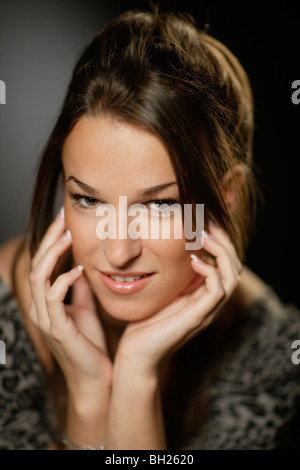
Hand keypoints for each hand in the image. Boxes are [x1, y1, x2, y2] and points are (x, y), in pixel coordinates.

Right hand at [28, 209, 112, 394]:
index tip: (64, 221)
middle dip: (48, 240)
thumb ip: (80, 288)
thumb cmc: (90, 344)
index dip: (51, 242)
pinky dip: (63, 281)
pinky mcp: (57, 329)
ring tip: (67, 236)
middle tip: (62, 219)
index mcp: (47, 302)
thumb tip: (84, 265)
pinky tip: (78, 270)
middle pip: (36, 265)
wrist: (96, 378)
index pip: (43, 265)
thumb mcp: (85, 308)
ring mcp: (47, 319)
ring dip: (52, 254)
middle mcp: (42, 308)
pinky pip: (53, 299)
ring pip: (39, 278)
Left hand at [115, 223, 241, 376]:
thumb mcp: (160, 292)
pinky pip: (217, 290)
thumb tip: (165, 250)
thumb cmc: (144, 324)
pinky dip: (210, 271)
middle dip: (224, 242)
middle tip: (208, 224)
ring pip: (232, 276)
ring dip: (221, 253)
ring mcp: (206, 311)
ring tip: (203, 236)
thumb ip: (170, 276)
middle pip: (234, 267)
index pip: (224, 265)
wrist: (136, 355)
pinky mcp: (198, 317)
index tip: (205, 223)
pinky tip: (193, 260)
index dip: (219, 243)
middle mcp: (209, 303)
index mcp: (203, 296)